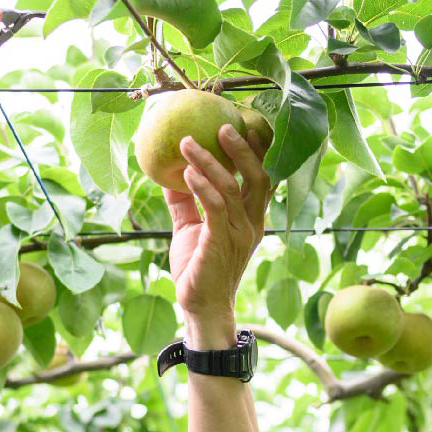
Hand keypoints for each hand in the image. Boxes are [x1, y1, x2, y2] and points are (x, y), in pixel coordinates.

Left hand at [165, 124, 271, 327]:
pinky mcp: (221, 242)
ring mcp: (239, 233)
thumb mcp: (190, 228)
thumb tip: (169, 173)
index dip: (257, 151)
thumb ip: (185, 201)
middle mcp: (252, 223)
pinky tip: (186, 172)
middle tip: (222, 126)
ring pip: (231, 187)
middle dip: (242, 149)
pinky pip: (215, 207)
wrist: (199, 306)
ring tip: (187, 143)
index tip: (243, 125)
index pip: (261, 178)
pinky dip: (202, 186)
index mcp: (250, 218)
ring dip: (209, 162)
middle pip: (258, 176)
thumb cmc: (197, 267)